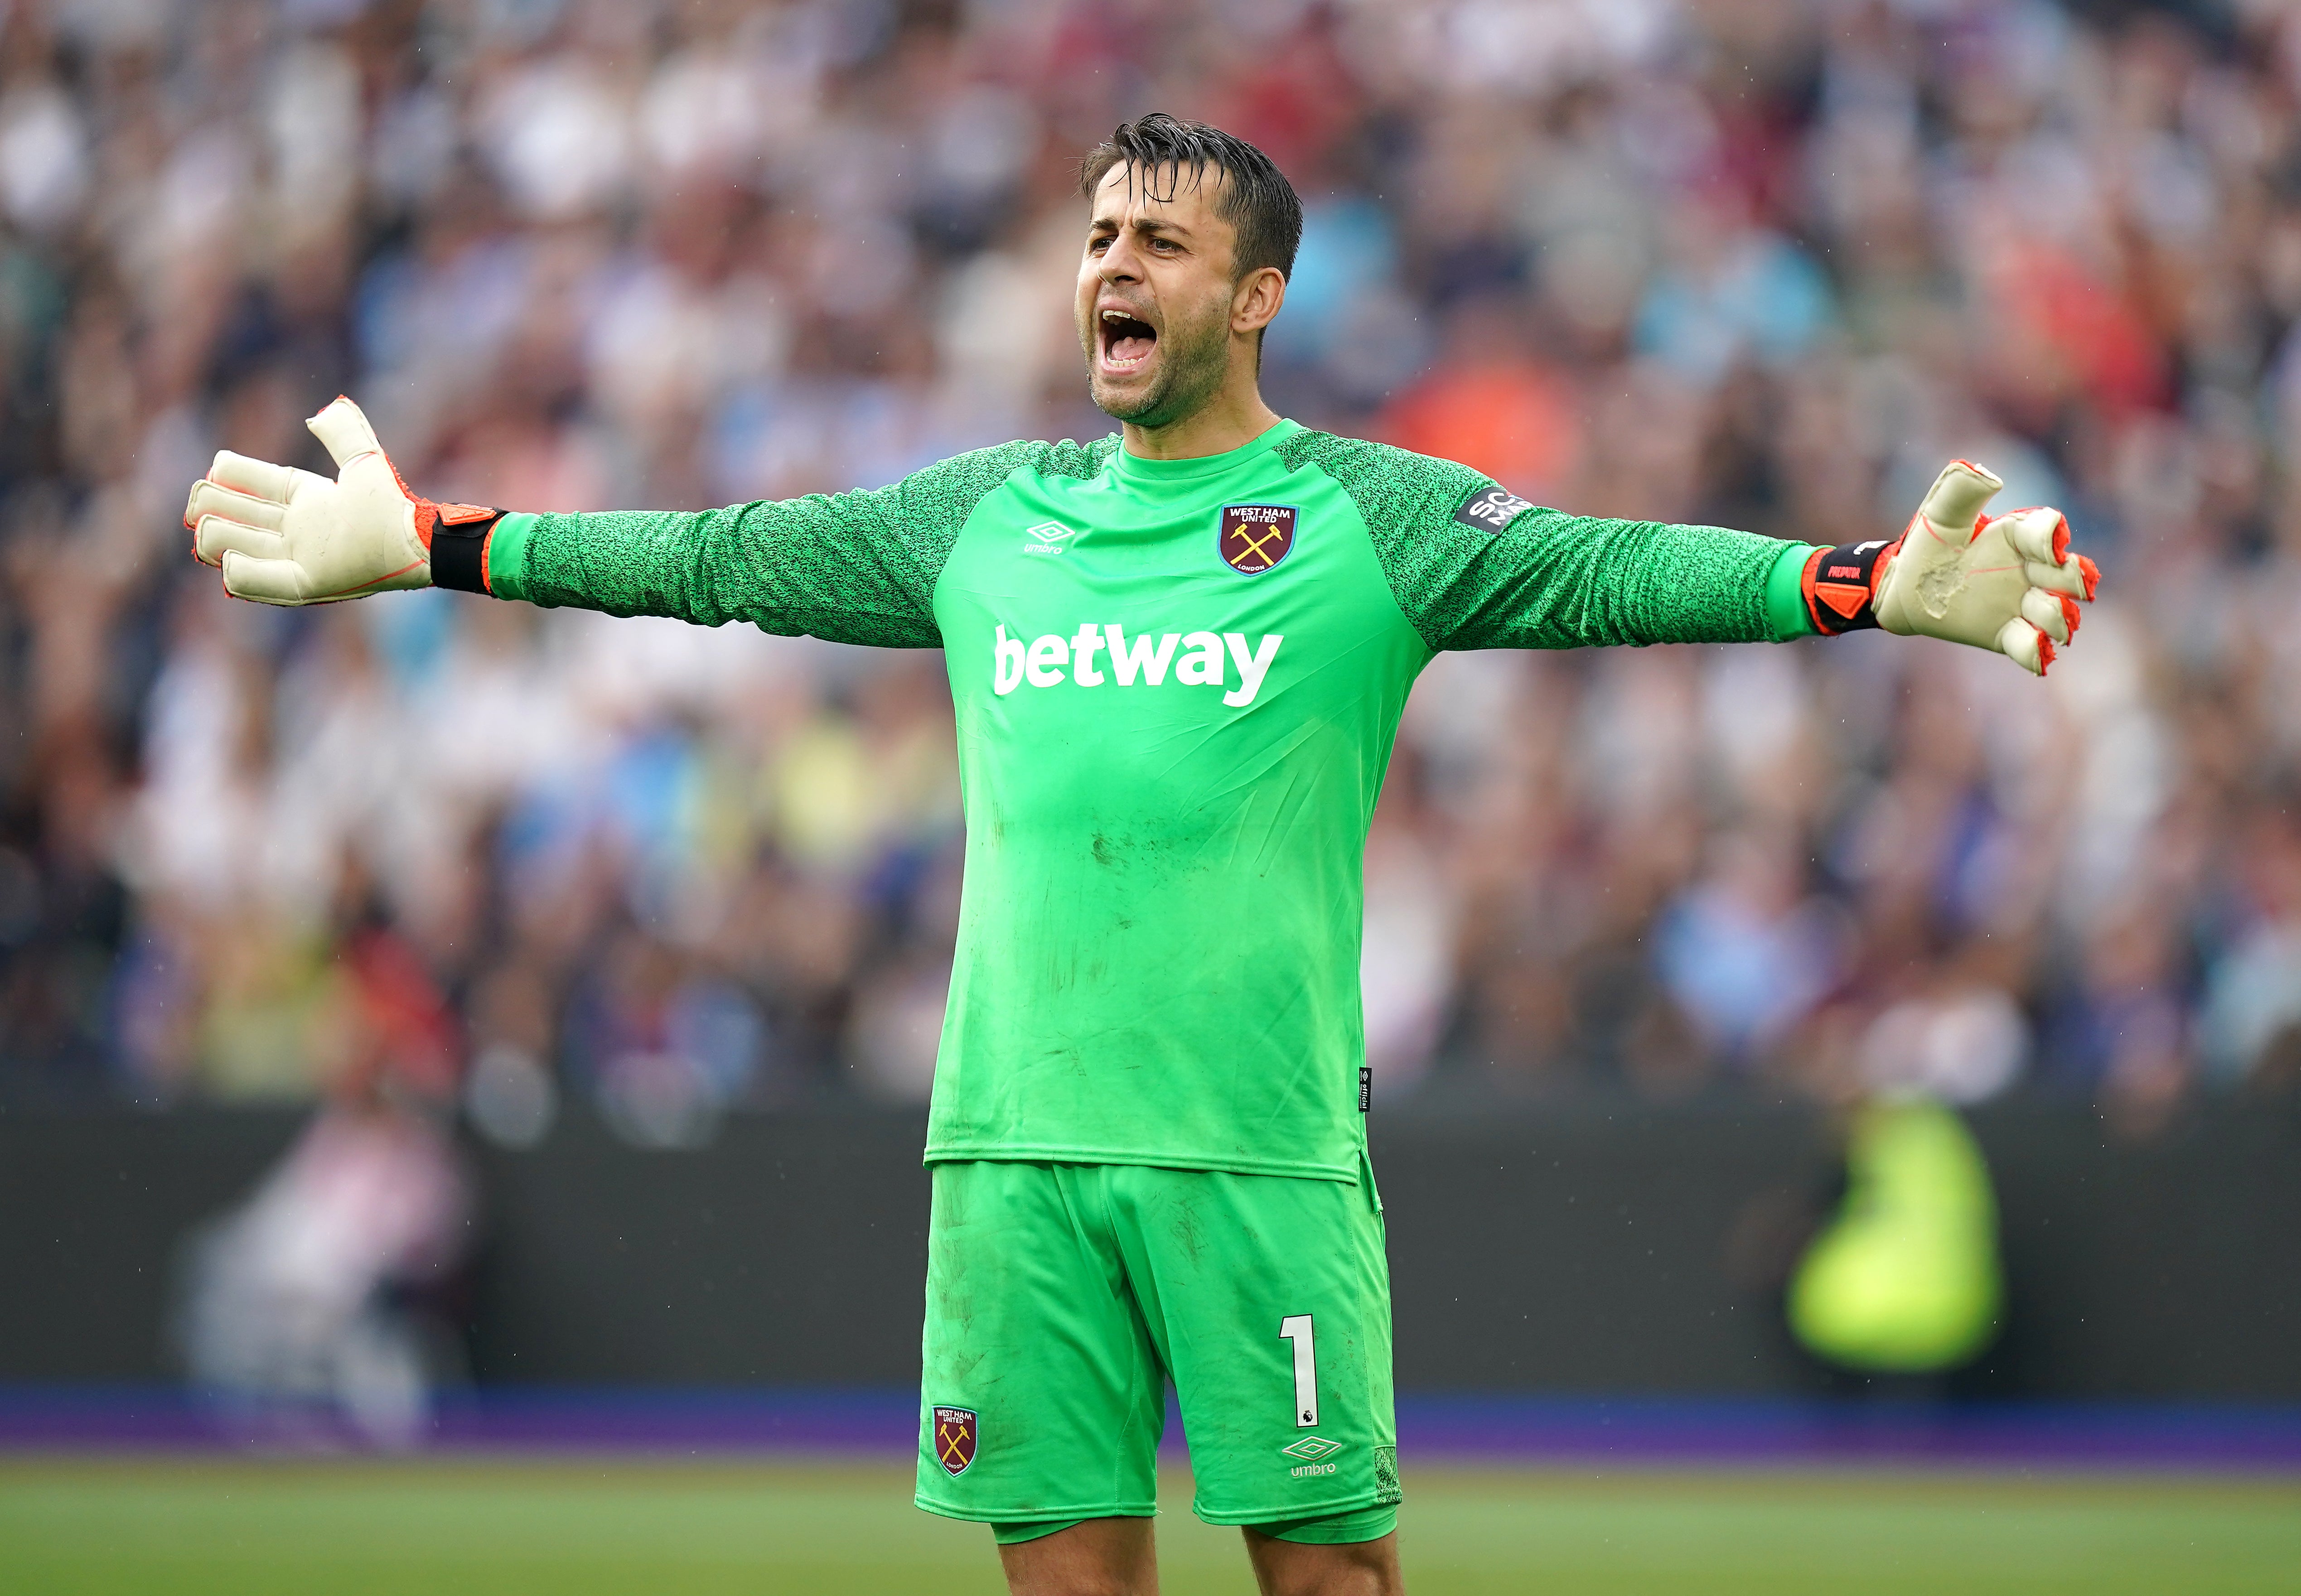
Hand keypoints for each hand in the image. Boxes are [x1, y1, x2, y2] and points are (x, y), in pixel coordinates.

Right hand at [184, 397, 496, 604]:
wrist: (416, 538)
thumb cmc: (394, 503)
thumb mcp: (364, 460)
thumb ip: (343, 432)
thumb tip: (322, 412)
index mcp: (307, 503)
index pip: (257, 485)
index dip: (233, 475)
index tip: (215, 468)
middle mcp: (299, 532)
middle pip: (241, 517)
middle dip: (214, 507)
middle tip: (200, 502)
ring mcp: (301, 559)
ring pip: (240, 548)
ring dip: (218, 538)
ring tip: (205, 527)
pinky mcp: (308, 584)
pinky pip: (264, 583)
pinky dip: (242, 573)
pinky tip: (226, 561)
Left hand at [1803, 460, 2099, 674]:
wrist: (1901, 590)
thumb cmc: (1926, 547)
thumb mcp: (1939, 514)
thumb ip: (1961, 490)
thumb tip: (1986, 473)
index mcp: (2017, 537)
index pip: (2047, 531)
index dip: (2053, 538)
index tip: (2052, 546)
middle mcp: (2028, 570)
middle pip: (2068, 574)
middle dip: (2075, 579)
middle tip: (2071, 585)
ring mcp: (2020, 604)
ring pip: (2056, 612)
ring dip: (2058, 616)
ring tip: (2045, 617)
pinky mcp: (2006, 634)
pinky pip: (2030, 646)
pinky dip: (2038, 652)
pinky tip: (2040, 655)